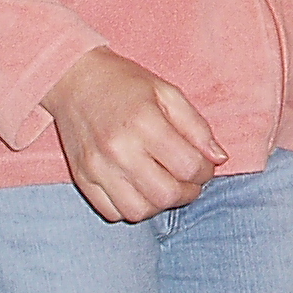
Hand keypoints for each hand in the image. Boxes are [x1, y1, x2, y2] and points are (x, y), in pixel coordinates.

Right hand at [41, 46, 223, 223]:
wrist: (73, 79)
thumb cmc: (125, 84)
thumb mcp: (167, 93)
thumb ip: (197, 127)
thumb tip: (219, 158)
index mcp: (144, 123)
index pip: (189, 167)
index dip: (205, 171)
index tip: (205, 165)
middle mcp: (118, 149)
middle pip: (166, 195)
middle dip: (187, 192)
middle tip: (189, 179)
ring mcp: (96, 168)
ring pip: (139, 211)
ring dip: (160, 204)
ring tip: (165, 184)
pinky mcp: (81, 179)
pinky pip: (113, 213)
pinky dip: (132, 208)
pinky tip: (139, 188)